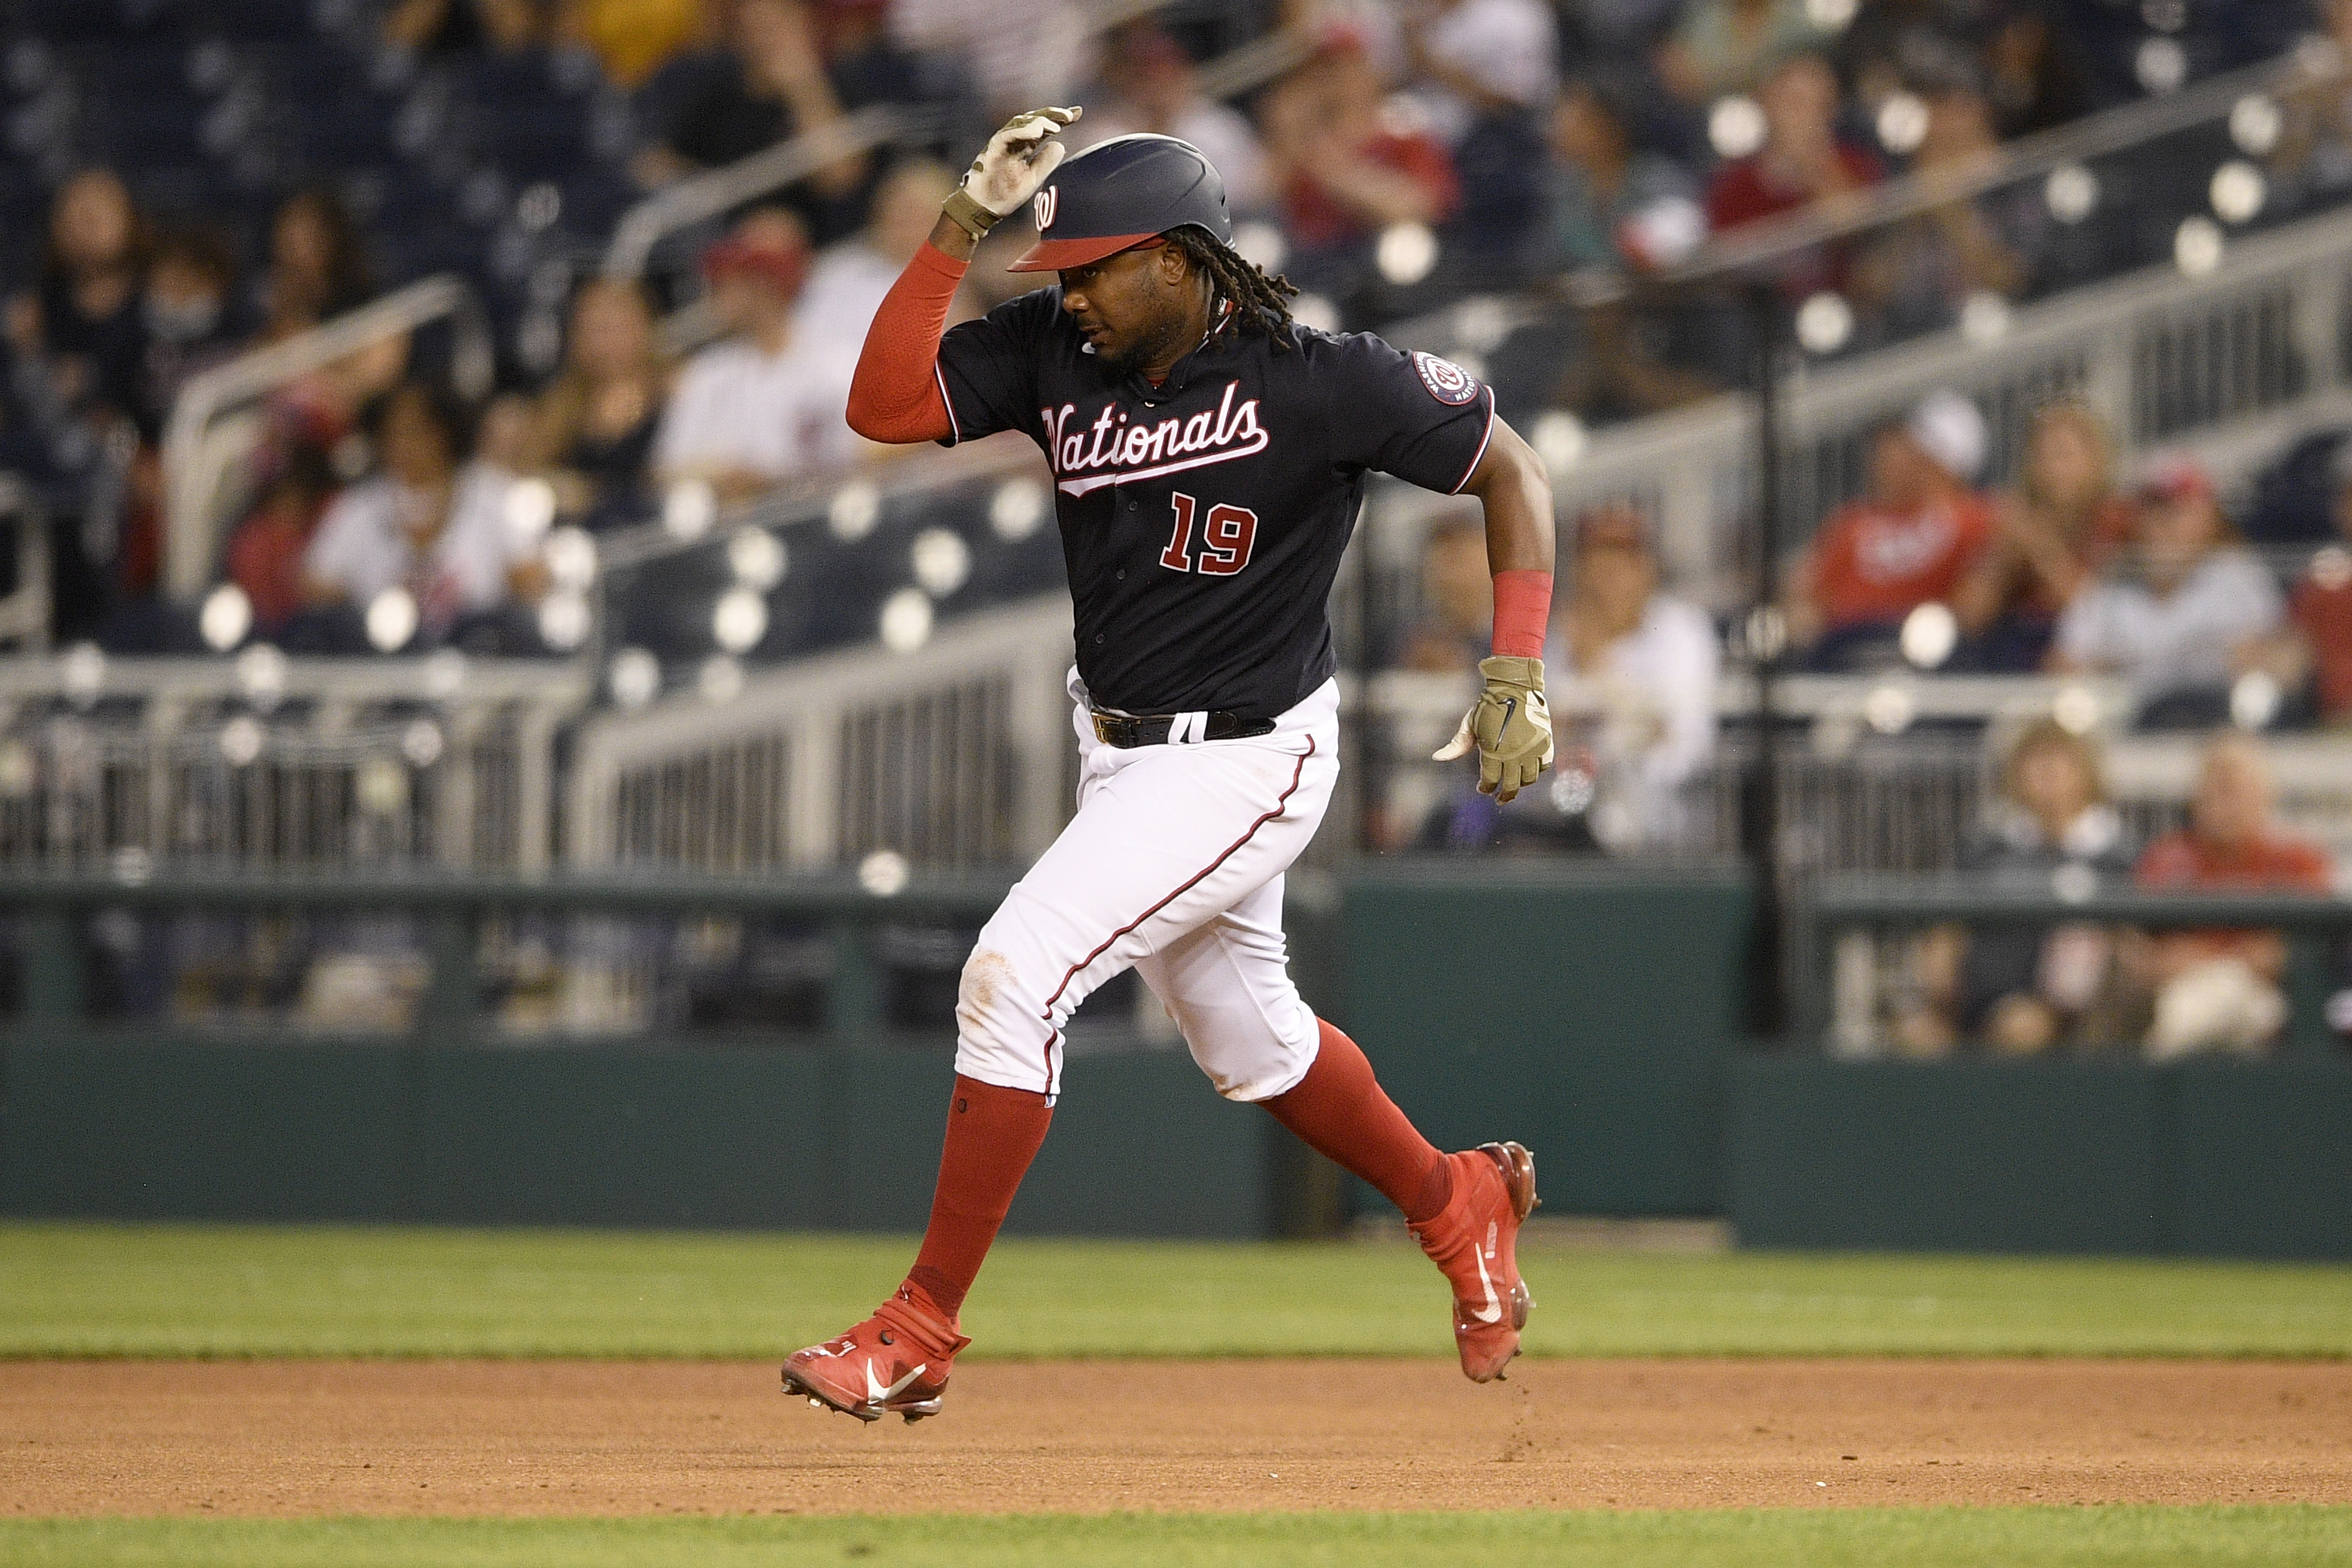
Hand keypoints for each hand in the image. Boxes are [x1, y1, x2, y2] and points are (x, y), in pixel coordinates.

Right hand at [961, 106, 1081, 216]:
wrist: (984, 207)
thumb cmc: (1005, 193)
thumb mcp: (1033, 178)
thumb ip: (1045, 162)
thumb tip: (1060, 144)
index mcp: (1025, 146)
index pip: (1044, 128)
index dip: (1060, 120)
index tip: (1078, 114)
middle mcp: (1015, 140)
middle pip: (1035, 120)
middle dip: (1053, 115)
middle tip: (1070, 115)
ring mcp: (1003, 142)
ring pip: (1021, 123)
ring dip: (1039, 121)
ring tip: (1056, 126)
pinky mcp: (993, 148)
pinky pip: (1008, 135)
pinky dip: (1022, 131)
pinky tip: (1037, 131)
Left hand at [1433, 655, 1553, 802]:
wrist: (1514, 686)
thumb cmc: (1488, 706)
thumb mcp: (1469, 724)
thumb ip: (1456, 745)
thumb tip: (1436, 758)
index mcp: (1492, 751)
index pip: (1489, 781)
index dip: (1485, 788)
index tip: (1482, 789)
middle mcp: (1513, 754)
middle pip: (1510, 786)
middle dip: (1503, 796)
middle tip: (1499, 799)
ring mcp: (1532, 749)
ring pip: (1529, 779)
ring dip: (1520, 784)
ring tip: (1513, 783)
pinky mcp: (1546, 742)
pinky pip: (1544, 765)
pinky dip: (1536, 770)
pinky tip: (1528, 770)